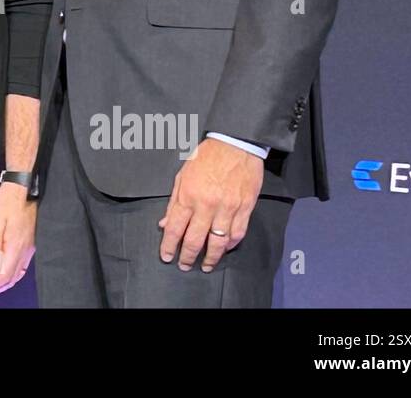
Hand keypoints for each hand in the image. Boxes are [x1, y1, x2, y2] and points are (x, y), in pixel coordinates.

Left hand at [0, 182, 36, 299]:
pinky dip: (11, 276)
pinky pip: (21, 267)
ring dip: (3, 284)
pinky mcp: (29, 244)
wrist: (23, 188)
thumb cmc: (9, 201)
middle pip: (11, 279)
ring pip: (17, 274)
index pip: (3, 276)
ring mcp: (28, 249)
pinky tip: (4, 274)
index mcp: (16, 247)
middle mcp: (25, 251)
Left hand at [158, 138, 263, 271]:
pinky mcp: (245, 208)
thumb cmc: (206, 157)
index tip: (166, 257)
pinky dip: (231, 245)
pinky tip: (224, 249)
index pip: (175, 228)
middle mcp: (207, 205)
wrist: (235, 144)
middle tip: (184, 266)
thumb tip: (165, 223)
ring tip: (205, 265)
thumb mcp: (182, 175)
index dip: (169, 246)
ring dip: (211, 257)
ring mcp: (228, 208)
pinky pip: (238, 233)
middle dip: (188, 256)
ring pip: (218, 242)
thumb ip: (174, 202)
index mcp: (189, 195)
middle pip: (196, 239)